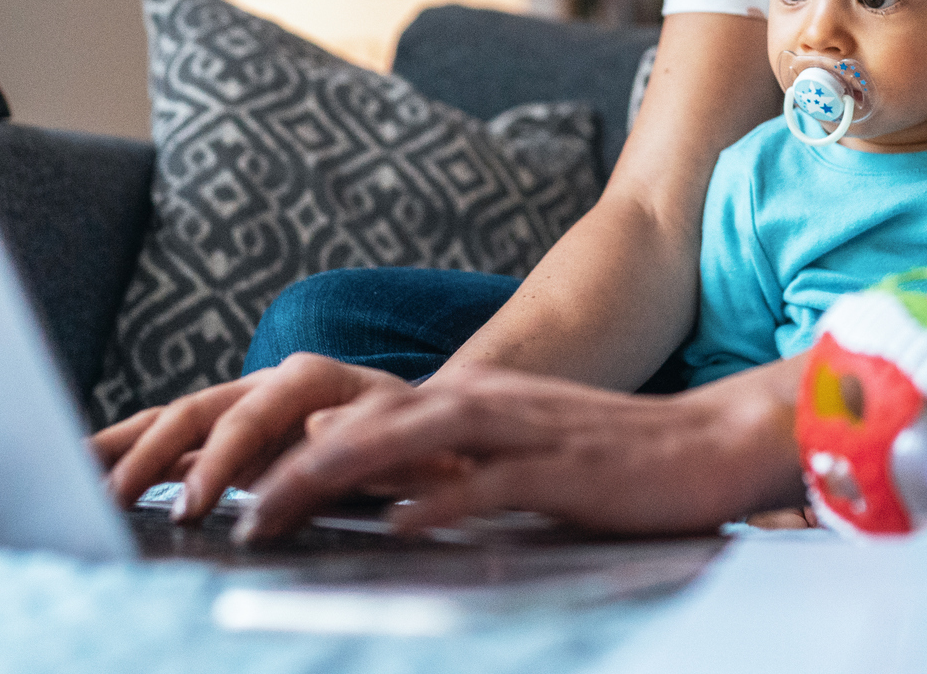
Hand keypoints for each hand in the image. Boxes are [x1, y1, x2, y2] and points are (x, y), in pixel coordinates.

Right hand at [91, 353, 407, 516]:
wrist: (419, 429)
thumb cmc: (417, 440)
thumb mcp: (411, 438)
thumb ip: (370, 439)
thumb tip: (321, 432)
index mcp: (311, 379)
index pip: (254, 413)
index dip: (222, 459)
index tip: (199, 505)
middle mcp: (265, 385)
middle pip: (196, 412)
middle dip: (154, 458)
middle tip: (117, 503)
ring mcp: (238, 408)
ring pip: (170, 421)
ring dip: (122, 450)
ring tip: (72, 477)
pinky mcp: (222, 438)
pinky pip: (165, 442)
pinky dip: (124, 452)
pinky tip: (84, 469)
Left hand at [230, 361, 805, 542]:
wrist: (715, 442)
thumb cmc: (609, 463)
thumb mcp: (512, 461)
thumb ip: (446, 471)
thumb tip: (370, 494)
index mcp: (461, 403)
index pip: (350, 419)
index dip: (276, 449)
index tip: (214, 487)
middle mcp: (480, 404)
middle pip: (357, 426)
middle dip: (279, 465)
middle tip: (211, 507)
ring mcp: (521, 431)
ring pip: (407, 443)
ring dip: (334, 475)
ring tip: (271, 511)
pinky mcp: (565, 468)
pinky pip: (493, 482)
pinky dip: (442, 500)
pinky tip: (398, 523)